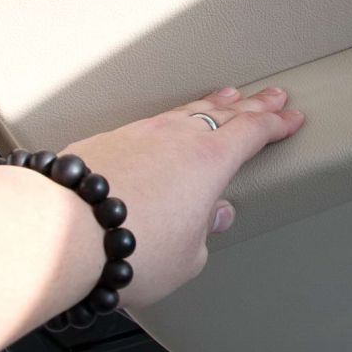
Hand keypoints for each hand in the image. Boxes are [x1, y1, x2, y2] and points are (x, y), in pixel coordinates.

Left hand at [62, 87, 304, 308]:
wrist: (61, 230)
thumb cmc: (130, 248)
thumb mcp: (187, 256)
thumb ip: (204, 233)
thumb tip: (212, 216)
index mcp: (210, 161)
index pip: (253, 133)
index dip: (275, 124)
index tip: (290, 117)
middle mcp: (177, 137)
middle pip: (225, 112)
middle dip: (253, 104)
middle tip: (272, 95)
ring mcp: (140, 132)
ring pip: (187, 111)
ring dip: (212, 104)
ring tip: (226, 96)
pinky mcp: (107, 139)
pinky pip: (153, 122)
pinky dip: (172, 118)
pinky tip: (169, 124)